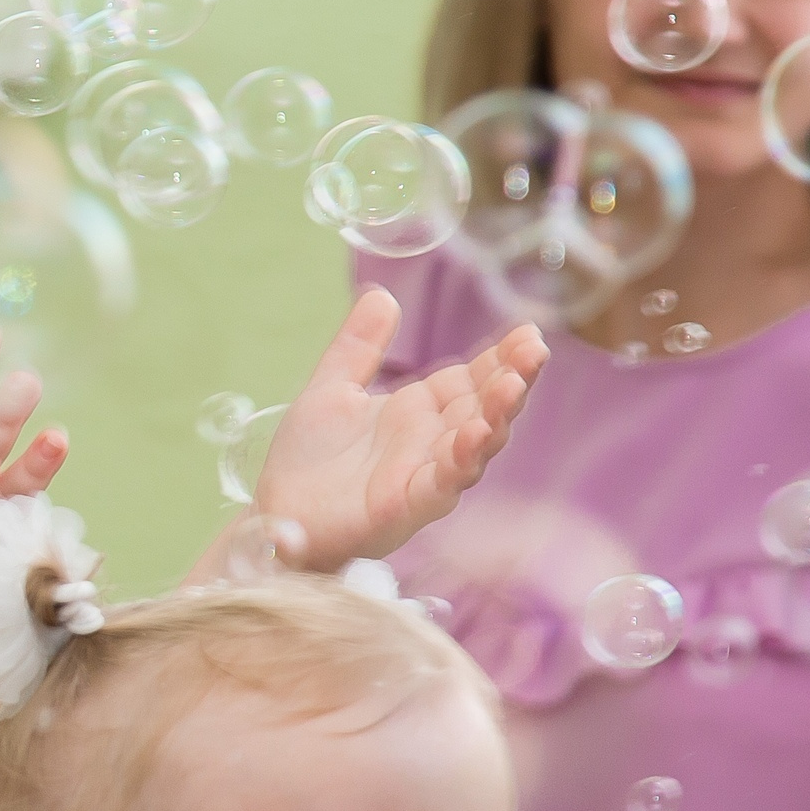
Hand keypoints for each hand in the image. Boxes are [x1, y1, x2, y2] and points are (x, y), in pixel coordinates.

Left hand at [250, 289, 545, 570]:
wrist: (274, 514)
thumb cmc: (305, 462)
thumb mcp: (330, 389)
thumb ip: (357, 347)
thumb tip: (381, 295)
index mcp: (419, 412)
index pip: (472, 379)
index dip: (501, 357)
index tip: (528, 332)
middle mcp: (432, 443)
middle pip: (485, 409)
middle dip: (513, 380)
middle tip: (535, 350)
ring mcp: (424, 476)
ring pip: (475, 446)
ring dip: (497, 417)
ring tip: (513, 386)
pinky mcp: (406, 508)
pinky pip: (442, 483)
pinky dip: (461, 459)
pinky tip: (475, 433)